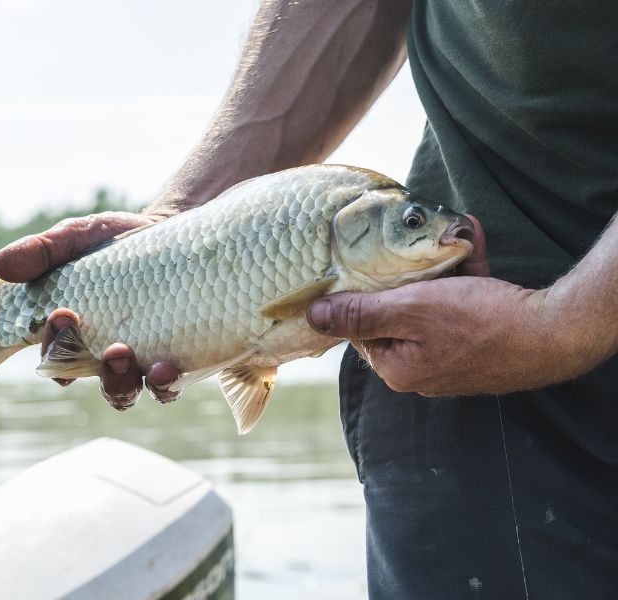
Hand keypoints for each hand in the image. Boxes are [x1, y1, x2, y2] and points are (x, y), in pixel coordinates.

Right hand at [0, 212, 181, 407]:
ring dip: (131, 384)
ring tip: (145, 363)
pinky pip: (171, 384)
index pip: (56, 360)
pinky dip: (168, 383)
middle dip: (104, 375)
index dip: (55, 351)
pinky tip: (169, 367)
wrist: (166, 229)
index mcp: (73, 337)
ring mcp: (143, 360)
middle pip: (100, 384)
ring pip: (131, 390)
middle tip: (112, 349)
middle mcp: (106, 357)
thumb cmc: (111, 241)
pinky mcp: (177, 356)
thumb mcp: (74, 238)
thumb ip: (42, 251)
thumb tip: (1, 266)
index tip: (62, 316)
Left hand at [305, 215, 564, 395]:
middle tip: (418, 246)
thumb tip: (313, 315)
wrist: (554, 333)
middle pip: (397, 312)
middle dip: (409, 276)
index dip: (365, 292)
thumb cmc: (479, 324)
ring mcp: (449, 356)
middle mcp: (419, 368)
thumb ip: (361, 312)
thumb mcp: (410, 310)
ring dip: (440, 268)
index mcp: (396, 367)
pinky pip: (459, 303)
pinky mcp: (476, 341)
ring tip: (454, 235)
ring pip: (431, 303)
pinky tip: (471, 238)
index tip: (373, 261)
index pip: (361, 326)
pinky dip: (464, 273)